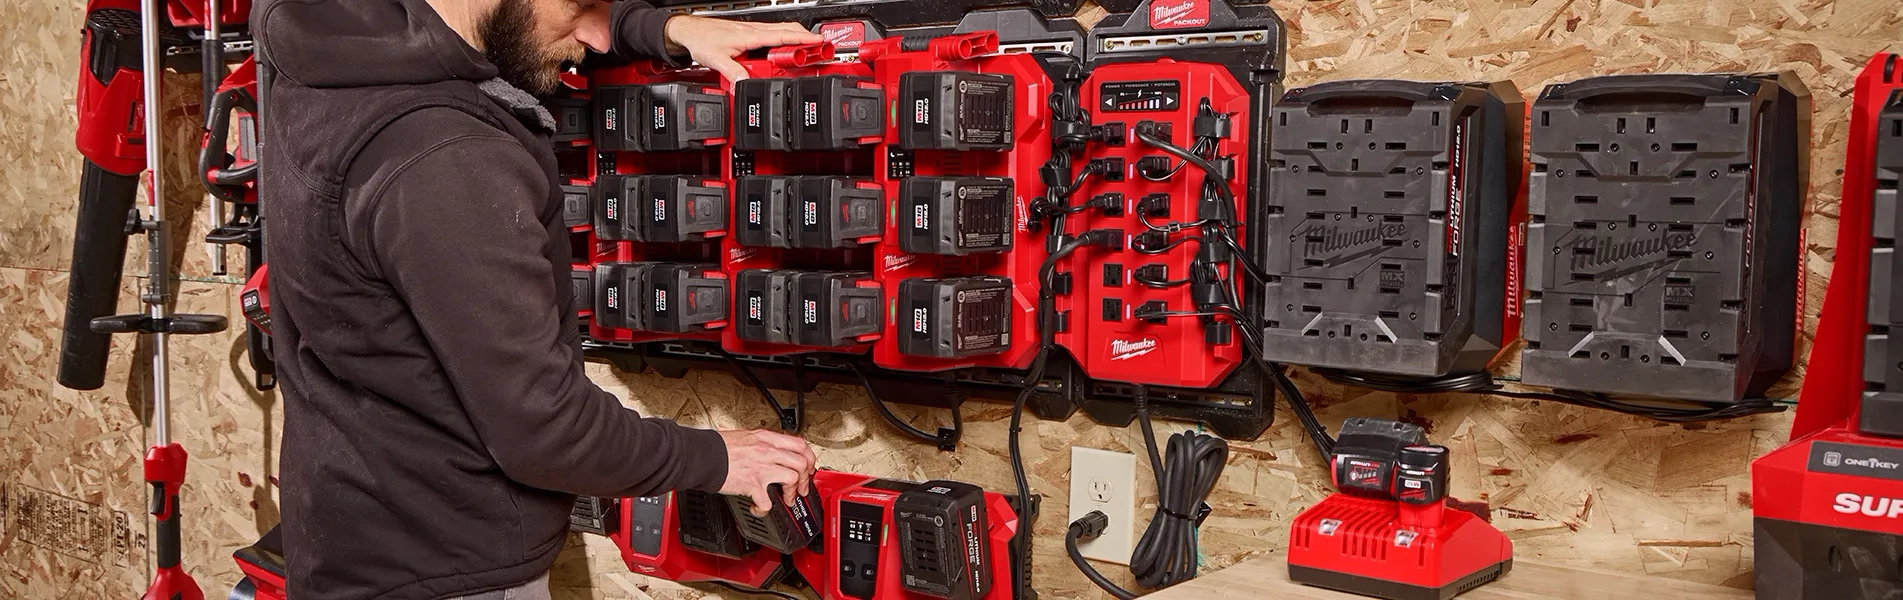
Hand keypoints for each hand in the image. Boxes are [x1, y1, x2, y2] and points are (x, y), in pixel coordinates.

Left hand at [664, 16, 823, 82]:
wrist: (690, 30)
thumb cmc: (702, 39)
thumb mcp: (716, 60)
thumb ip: (734, 73)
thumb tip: (747, 85)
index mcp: (750, 35)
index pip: (783, 36)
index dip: (803, 39)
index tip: (819, 42)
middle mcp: (754, 31)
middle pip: (788, 31)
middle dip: (806, 38)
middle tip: (823, 47)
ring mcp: (753, 31)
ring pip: (781, 32)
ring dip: (797, 38)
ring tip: (810, 48)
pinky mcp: (749, 34)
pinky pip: (772, 35)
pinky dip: (784, 39)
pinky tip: (786, 49)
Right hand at [717, 429, 817, 515]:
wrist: (702, 455)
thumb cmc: (718, 447)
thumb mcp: (746, 437)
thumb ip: (762, 443)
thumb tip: (773, 452)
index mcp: (767, 438)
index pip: (800, 445)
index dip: (809, 458)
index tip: (807, 467)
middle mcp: (767, 451)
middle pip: (802, 462)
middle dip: (805, 478)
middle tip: (801, 488)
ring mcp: (761, 467)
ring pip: (792, 478)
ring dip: (791, 493)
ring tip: (785, 499)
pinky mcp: (752, 484)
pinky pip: (767, 502)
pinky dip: (764, 509)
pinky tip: (758, 509)